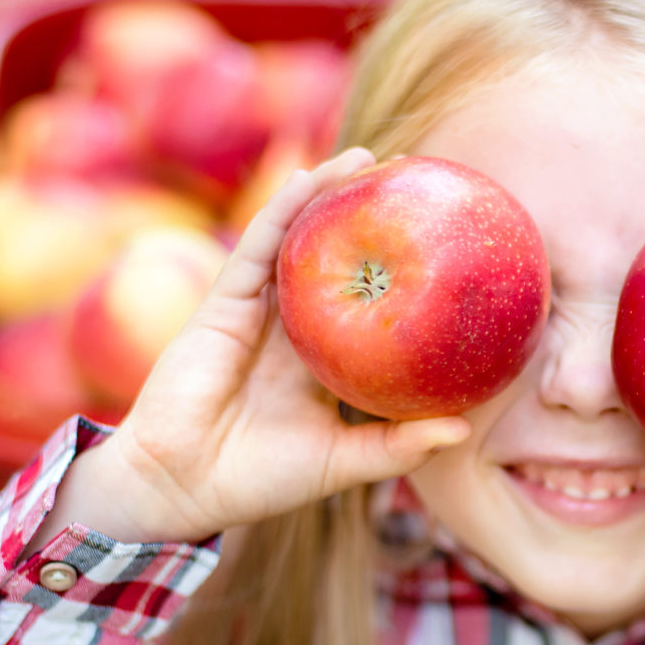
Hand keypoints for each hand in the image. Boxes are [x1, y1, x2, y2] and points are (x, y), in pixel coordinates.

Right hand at [38, 149, 472, 546]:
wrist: (181, 485)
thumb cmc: (259, 480)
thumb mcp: (343, 460)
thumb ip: (398, 445)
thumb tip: (463, 428)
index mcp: (321, 359)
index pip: (365, 303)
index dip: (397, 269)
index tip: (441, 238)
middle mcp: (292, 328)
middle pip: (334, 259)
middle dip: (366, 217)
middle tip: (412, 178)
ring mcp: (258, 311)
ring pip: (297, 239)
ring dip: (327, 195)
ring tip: (367, 159)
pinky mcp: (225, 303)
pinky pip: (259, 247)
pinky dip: (284, 209)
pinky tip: (311, 179)